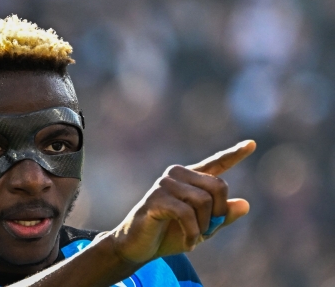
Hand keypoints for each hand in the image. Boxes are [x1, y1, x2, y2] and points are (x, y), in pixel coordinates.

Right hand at [111, 140, 255, 262]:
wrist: (138, 246)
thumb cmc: (168, 234)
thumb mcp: (202, 228)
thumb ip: (221, 217)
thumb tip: (245, 204)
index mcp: (190, 179)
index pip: (216, 163)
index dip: (235, 154)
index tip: (252, 144)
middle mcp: (177, 175)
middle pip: (218, 186)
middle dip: (218, 213)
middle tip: (207, 231)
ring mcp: (165, 184)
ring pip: (204, 201)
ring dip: (204, 227)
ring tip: (194, 238)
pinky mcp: (156, 198)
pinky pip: (186, 214)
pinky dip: (192, 233)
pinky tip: (188, 244)